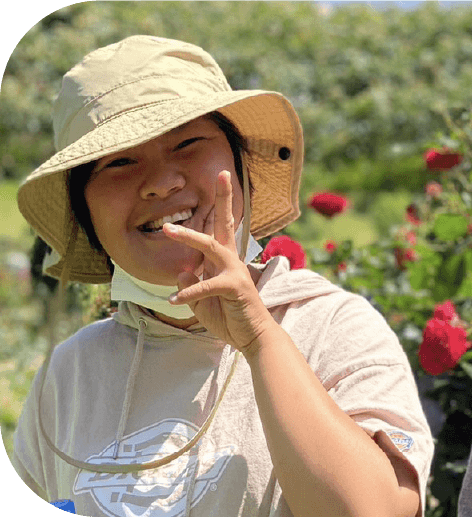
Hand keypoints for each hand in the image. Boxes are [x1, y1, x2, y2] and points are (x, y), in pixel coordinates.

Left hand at [163, 170, 273, 353]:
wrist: (253, 337)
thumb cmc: (230, 318)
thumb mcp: (201, 302)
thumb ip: (191, 285)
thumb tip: (181, 271)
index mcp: (224, 261)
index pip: (219, 229)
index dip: (220, 204)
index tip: (221, 178)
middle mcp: (231, 260)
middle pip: (224, 223)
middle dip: (223, 198)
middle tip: (221, 173)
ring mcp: (234, 271)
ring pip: (210, 246)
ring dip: (188, 236)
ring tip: (167, 228)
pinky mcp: (235, 287)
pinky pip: (206, 285)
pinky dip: (188, 292)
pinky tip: (173, 299)